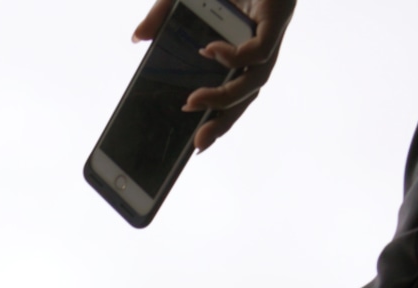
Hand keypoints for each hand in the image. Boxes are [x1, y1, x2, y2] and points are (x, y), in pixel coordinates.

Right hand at [134, 0, 295, 151]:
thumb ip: (161, 15)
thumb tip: (138, 38)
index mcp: (243, 39)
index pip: (234, 86)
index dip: (219, 115)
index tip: (197, 142)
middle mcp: (261, 40)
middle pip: (247, 93)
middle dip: (223, 120)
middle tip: (198, 142)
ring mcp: (272, 29)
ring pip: (257, 78)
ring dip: (226, 96)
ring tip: (194, 101)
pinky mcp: (279, 15)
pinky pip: (261, 50)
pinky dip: (235, 57)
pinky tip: (211, 51)